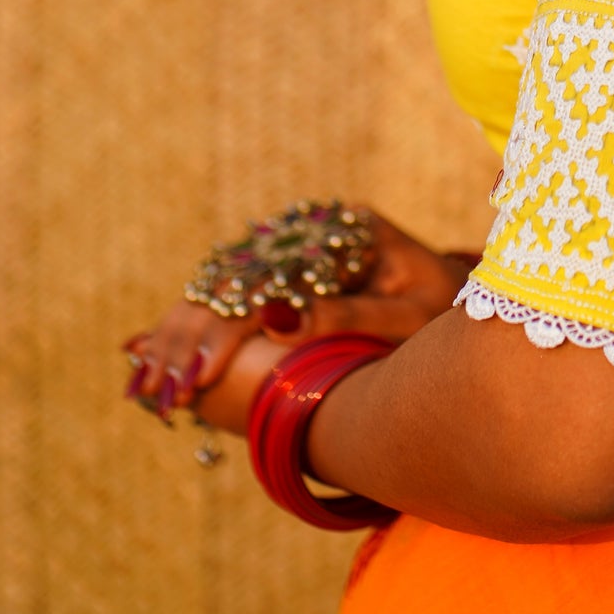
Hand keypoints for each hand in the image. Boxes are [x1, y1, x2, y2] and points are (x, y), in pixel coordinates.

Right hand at [120, 212, 473, 435]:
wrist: (464, 298)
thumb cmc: (444, 311)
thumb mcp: (408, 318)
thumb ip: (350, 316)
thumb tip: (277, 319)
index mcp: (350, 228)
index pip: (273, 276)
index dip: (230, 326)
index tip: (201, 373)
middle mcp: (316, 226)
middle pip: (239, 275)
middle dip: (194, 334)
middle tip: (161, 387)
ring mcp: (298, 241)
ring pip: (224, 281)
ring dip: (183, 331)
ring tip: (148, 382)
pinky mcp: (287, 263)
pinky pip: (230, 291)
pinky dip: (195, 325)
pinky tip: (155, 354)